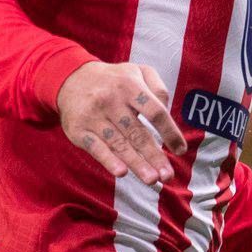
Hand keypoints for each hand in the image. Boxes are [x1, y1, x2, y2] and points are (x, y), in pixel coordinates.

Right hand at [58, 60, 186, 184]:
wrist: (70, 79)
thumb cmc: (113, 80)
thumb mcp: (137, 71)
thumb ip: (157, 87)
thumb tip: (168, 113)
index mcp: (130, 85)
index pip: (155, 111)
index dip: (169, 131)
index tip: (180, 150)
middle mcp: (111, 100)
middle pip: (137, 132)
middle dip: (154, 156)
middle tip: (168, 175)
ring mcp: (94, 116)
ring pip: (118, 143)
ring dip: (136, 163)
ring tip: (152, 179)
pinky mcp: (79, 130)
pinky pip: (96, 148)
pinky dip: (108, 160)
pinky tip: (121, 172)